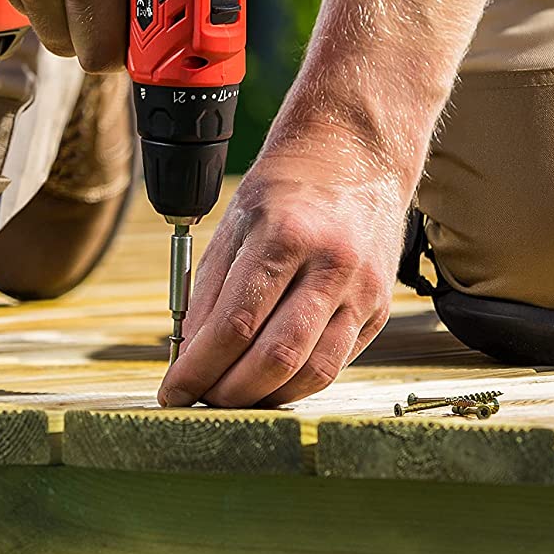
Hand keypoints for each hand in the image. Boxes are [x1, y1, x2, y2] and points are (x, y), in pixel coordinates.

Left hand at [157, 119, 411, 407]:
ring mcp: (362, 289)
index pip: (235, 323)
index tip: (173, 389)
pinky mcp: (380, 308)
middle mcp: (331, 264)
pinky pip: (337, 362)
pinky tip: (272, 379)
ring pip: (314, 372)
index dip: (199, 367)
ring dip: (266, 397)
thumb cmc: (288, 187)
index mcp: (286, 235)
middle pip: (276, 357)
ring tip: (234, 397)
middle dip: (230, 391)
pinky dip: (299, 381)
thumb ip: (211, 290)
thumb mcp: (236, 223)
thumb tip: (190, 355)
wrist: (356, 155)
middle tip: (202, 399)